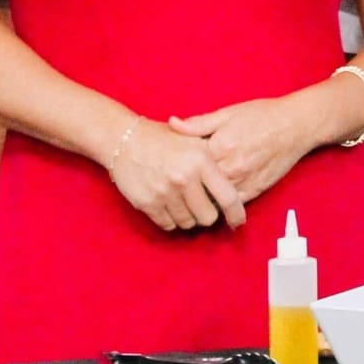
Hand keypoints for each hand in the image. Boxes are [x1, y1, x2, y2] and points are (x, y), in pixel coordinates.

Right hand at [107, 118, 245, 231]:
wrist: (124, 139)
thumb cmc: (164, 139)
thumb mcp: (194, 139)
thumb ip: (215, 158)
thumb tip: (237, 177)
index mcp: (201, 160)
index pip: (228, 196)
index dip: (236, 213)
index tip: (238, 222)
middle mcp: (185, 178)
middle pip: (208, 217)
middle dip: (207, 213)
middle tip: (201, 204)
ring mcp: (165, 192)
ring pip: (188, 223)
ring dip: (188, 217)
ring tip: (183, 201)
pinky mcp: (147, 203)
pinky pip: (168, 225)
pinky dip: (171, 219)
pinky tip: (169, 205)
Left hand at [169, 96, 313, 205]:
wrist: (296, 125)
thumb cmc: (263, 115)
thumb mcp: (228, 113)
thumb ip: (199, 123)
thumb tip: (172, 123)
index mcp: (220, 145)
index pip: (188, 163)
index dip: (176, 165)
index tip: (167, 166)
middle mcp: (231, 167)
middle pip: (197, 185)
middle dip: (184, 187)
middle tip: (171, 187)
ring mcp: (243, 181)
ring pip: (211, 199)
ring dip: (199, 199)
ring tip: (186, 198)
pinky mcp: (254, 191)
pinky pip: (230, 204)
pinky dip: (218, 204)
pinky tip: (210, 201)